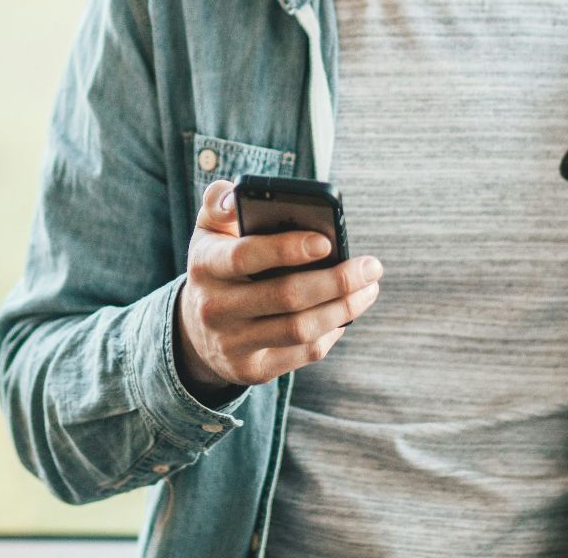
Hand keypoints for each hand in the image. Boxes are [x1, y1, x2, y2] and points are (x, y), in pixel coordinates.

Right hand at [174, 178, 383, 401]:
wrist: (196, 328)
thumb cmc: (219, 264)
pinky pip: (302, 353)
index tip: (327, 241)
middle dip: (337, 281)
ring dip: (343, 308)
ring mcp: (232, 344)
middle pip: (285, 296)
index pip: (245, 255)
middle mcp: (214, 308)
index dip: (287, 249)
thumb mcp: (210, 230)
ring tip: (369, 288)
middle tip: (372, 267)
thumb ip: (221, 203)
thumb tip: (238, 197)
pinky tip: (345, 313)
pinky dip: (331, 332)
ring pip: (300, 329)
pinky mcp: (251, 370)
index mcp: (205, 264)